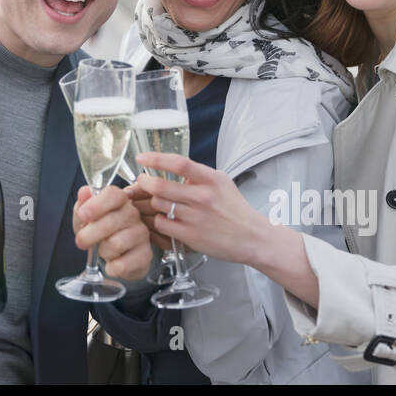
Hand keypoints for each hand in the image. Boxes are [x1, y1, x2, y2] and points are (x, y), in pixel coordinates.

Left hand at [72, 185, 153, 280]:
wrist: (119, 256)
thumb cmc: (102, 232)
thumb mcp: (86, 217)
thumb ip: (82, 205)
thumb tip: (84, 192)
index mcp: (119, 200)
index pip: (113, 195)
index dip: (96, 205)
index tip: (82, 215)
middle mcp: (133, 214)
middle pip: (110, 222)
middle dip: (89, 235)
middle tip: (81, 241)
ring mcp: (141, 234)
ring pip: (115, 244)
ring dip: (102, 251)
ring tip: (103, 250)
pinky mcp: (145, 254)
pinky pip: (122, 264)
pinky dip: (111, 267)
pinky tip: (112, 263)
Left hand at [132, 152, 266, 265]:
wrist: (253, 238)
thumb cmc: (235, 210)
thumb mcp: (222, 183)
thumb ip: (199, 175)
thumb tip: (172, 168)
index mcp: (212, 180)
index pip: (179, 164)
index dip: (156, 159)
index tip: (142, 158)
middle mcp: (203, 198)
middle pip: (160, 186)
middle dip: (145, 182)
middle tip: (142, 181)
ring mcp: (196, 218)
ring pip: (158, 204)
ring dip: (152, 202)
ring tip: (155, 201)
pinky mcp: (191, 236)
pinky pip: (161, 224)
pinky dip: (157, 220)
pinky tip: (163, 218)